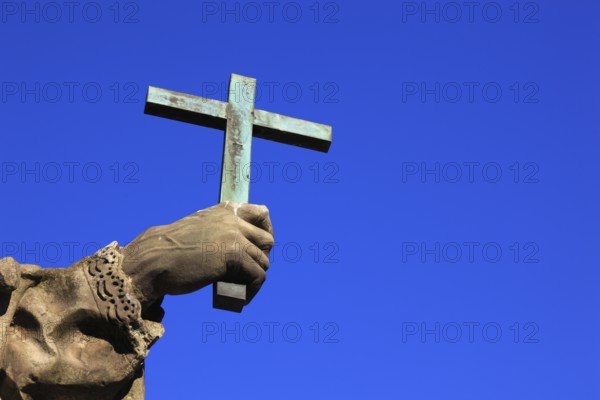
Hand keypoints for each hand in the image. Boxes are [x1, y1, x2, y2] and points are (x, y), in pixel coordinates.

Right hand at [122, 202, 273, 308]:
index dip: (267, 231)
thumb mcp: (200, 230)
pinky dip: (252, 291)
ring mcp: (234, 236)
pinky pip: (257, 276)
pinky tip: (242, 299)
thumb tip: (244, 247)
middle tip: (247, 273)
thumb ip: (221, 232)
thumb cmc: (172, 251)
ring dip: (254, 279)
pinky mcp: (234, 256)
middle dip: (261, 258)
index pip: (262, 213)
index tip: (260, 248)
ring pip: (263, 261)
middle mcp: (232, 220)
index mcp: (225, 210)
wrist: (153, 261)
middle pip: (267, 240)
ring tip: (241, 290)